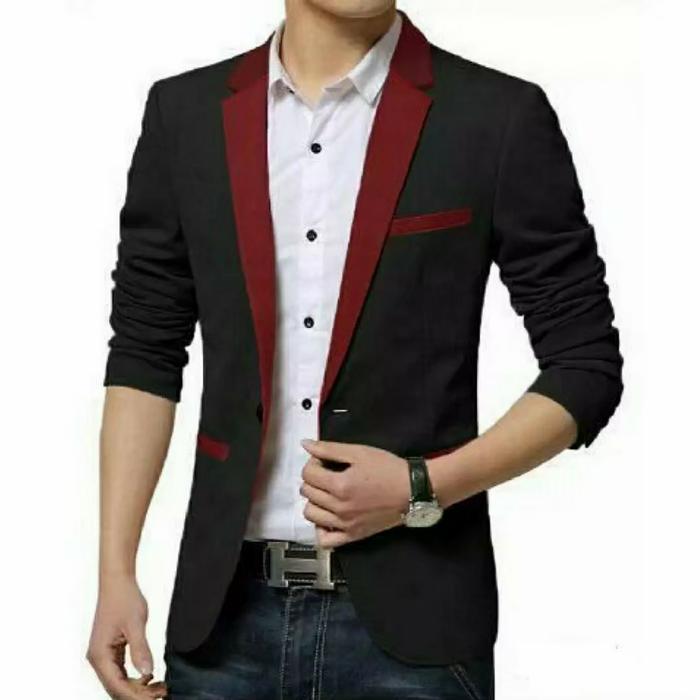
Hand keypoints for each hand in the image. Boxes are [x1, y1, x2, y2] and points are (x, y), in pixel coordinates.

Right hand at [86, 575, 165, 698]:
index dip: (136, 696)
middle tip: (162, 694)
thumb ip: (140, 649)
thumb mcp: (135, 624)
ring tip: (161, 688)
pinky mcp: (111, 651)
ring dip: (139, 688)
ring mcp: (103, 656)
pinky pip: (121, 672)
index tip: (155, 698)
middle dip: (139, 695)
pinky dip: (136, 678)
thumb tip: (147, 673)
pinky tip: (151, 678)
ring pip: (120, 682)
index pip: (117, 686)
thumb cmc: (124, 599)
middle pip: (117, 688)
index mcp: (100, 655)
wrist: (117, 583)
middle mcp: (98, 659)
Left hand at [299, 439, 410, 547]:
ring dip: (314, 500)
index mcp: (340, 485)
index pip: (308, 474)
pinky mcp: (353, 536)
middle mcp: (339, 507)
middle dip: (314, 478)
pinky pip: (325, 540)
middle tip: (328, 473)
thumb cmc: (389, 469)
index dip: (313, 462)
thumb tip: (306, 445)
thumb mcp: (359, 452)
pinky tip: (328, 517)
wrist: (413, 490)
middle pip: (307, 492)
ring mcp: (345, 524)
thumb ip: (329, 449)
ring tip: (327, 492)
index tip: (324, 461)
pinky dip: (321, 529)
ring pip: (311, 514)